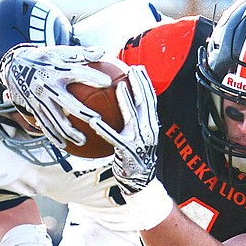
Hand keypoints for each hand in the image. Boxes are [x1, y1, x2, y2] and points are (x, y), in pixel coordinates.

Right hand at [0, 44, 110, 147]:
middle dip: (81, 112)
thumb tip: (103, 52)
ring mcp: (38, 99)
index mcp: (55, 69)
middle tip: (98, 120)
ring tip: (83, 141)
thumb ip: (81, 53)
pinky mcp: (33, 109)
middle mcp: (46, 85)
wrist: (13, 66)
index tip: (107, 82)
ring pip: (55, 118)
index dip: (91, 76)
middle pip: (66, 101)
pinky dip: (53, 136)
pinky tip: (64, 145)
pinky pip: (43, 125)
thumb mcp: (59, 52)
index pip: (76, 72)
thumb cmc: (45, 59)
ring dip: (69, 131)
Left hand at [90, 66, 157, 193]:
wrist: (140, 178)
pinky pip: (114, 138)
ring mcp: (138, 141)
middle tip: (131, 70)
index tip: (138, 68)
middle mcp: (148, 131)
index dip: (146, 83)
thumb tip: (125, 100)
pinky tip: (94, 121)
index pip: (151, 99)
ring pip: (133, 117)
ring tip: (119, 87)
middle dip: (140, 85)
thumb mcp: (138, 134)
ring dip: (126, 101)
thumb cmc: (135, 154)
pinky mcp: (126, 151)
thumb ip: (134, 117)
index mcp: (151, 124)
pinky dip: (104, 130)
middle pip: (145, 104)